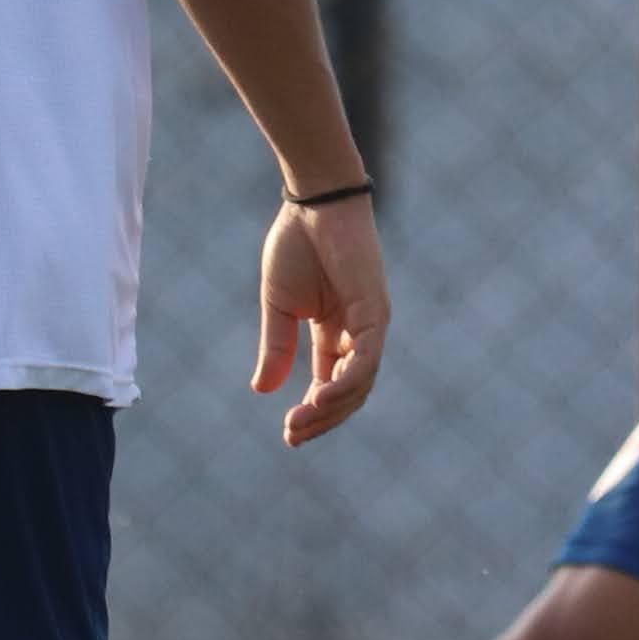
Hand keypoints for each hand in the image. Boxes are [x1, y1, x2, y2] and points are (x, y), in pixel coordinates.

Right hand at [250, 193, 389, 446]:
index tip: (288, 432)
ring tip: (299, 422)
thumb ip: (277, 347)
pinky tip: (319, 398)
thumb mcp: (278, 306)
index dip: (312, 413)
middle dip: (321, 419)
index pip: (329, 385)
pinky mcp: (375, 312)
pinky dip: (346, 383)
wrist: (312, 203)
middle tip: (292, 436)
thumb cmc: (296, 245)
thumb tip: (263, 390)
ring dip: (331, 409)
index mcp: (334, 333)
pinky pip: (365, 359)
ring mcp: (370, 324)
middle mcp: (358, 334)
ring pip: (360, 384)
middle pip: (347, 393)